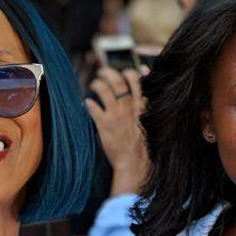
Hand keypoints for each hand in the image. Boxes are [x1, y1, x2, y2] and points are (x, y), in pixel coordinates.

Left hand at [84, 66, 148, 195]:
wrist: (134, 164)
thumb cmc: (142, 148)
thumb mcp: (148, 126)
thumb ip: (145, 110)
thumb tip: (145, 98)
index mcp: (140, 108)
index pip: (136, 83)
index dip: (130, 74)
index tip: (126, 71)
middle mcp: (128, 109)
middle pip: (117, 82)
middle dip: (109, 73)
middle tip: (103, 72)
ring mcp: (116, 116)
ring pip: (104, 90)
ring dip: (97, 84)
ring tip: (94, 84)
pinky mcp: (104, 125)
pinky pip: (93, 107)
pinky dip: (88, 103)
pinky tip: (86, 103)